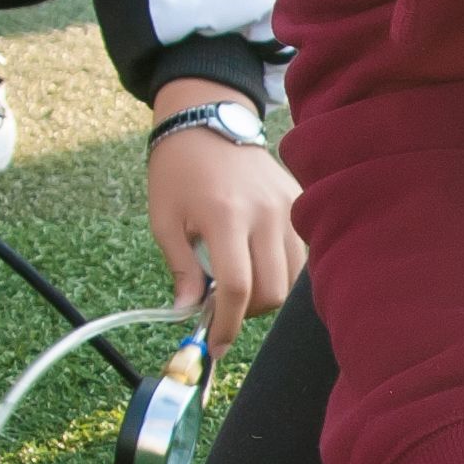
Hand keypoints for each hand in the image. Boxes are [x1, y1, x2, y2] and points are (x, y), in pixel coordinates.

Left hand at [145, 85, 301, 353]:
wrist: (207, 119)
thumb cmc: (178, 169)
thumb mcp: (164, 219)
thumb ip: (181, 269)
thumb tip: (188, 312)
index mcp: (225, 216)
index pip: (236, 287)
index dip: (226, 324)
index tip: (215, 345)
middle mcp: (264, 213)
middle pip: (271, 291)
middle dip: (246, 313)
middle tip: (221, 307)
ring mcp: (287, 207)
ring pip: (291, 278)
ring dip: (265, 294)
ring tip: (238, 283)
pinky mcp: (298, 202)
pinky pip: (299, 254)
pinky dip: (279, 270)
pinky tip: (256, 262)